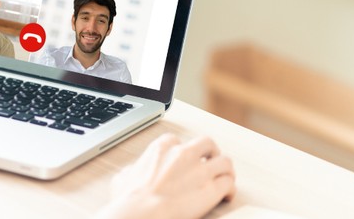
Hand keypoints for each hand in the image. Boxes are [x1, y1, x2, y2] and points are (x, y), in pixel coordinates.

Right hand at [99, 134, 235, 218]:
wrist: (141, 214)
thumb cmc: (130, 200)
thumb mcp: (123, 178)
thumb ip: (133, 170)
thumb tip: (131, 173)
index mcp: (161, 148)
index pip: (177, 141)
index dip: (181, 151)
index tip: (183, 160)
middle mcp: (183, 154)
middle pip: (207, 143)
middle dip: (210, 153)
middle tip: (209, 164)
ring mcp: (200, 171)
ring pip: (225, 161)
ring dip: (225, 170)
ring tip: (223, 179)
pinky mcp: (212, 189)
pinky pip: (229, 182)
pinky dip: (230, 189)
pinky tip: (226, 196)